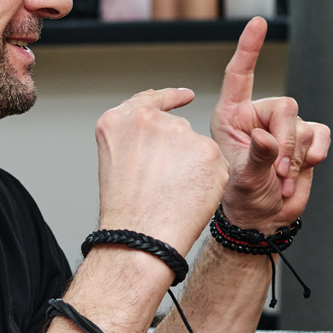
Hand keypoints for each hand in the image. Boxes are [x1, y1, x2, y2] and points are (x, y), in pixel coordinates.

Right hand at [96, 86, 229, 254]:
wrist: (143, 237)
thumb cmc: (127, 212)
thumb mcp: (115, 163)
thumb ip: (135, 139)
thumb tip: (162, 137)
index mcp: (119, 120)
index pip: (151, 99)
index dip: (169, 98)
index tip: (184, 96)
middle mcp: (149, 119)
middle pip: (177, 128)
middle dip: (178, 152)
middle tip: (165, 185)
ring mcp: (180, 132)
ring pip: (198, 147)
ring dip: (194, 167)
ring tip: (174, 195)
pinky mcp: (208, 150)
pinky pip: (217, 164)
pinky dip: (211, 181)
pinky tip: (192, 197)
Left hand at [211, 18, 331, 230]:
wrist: (264, 219)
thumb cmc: (242, 199)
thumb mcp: (242, 180)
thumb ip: (257, 156)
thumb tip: (268, 137)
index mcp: (231, 116)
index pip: (239, 75)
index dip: (249, 48)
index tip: (258, 22)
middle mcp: (258, 116)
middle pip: (285, 107)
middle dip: (286, 143)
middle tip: (279, 172)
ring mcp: (284, 127)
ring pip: (304, 126)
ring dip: (298, 157)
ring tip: (282, 180)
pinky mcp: (307, 140)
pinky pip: (321, 135)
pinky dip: (315, 155)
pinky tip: (300, 171)